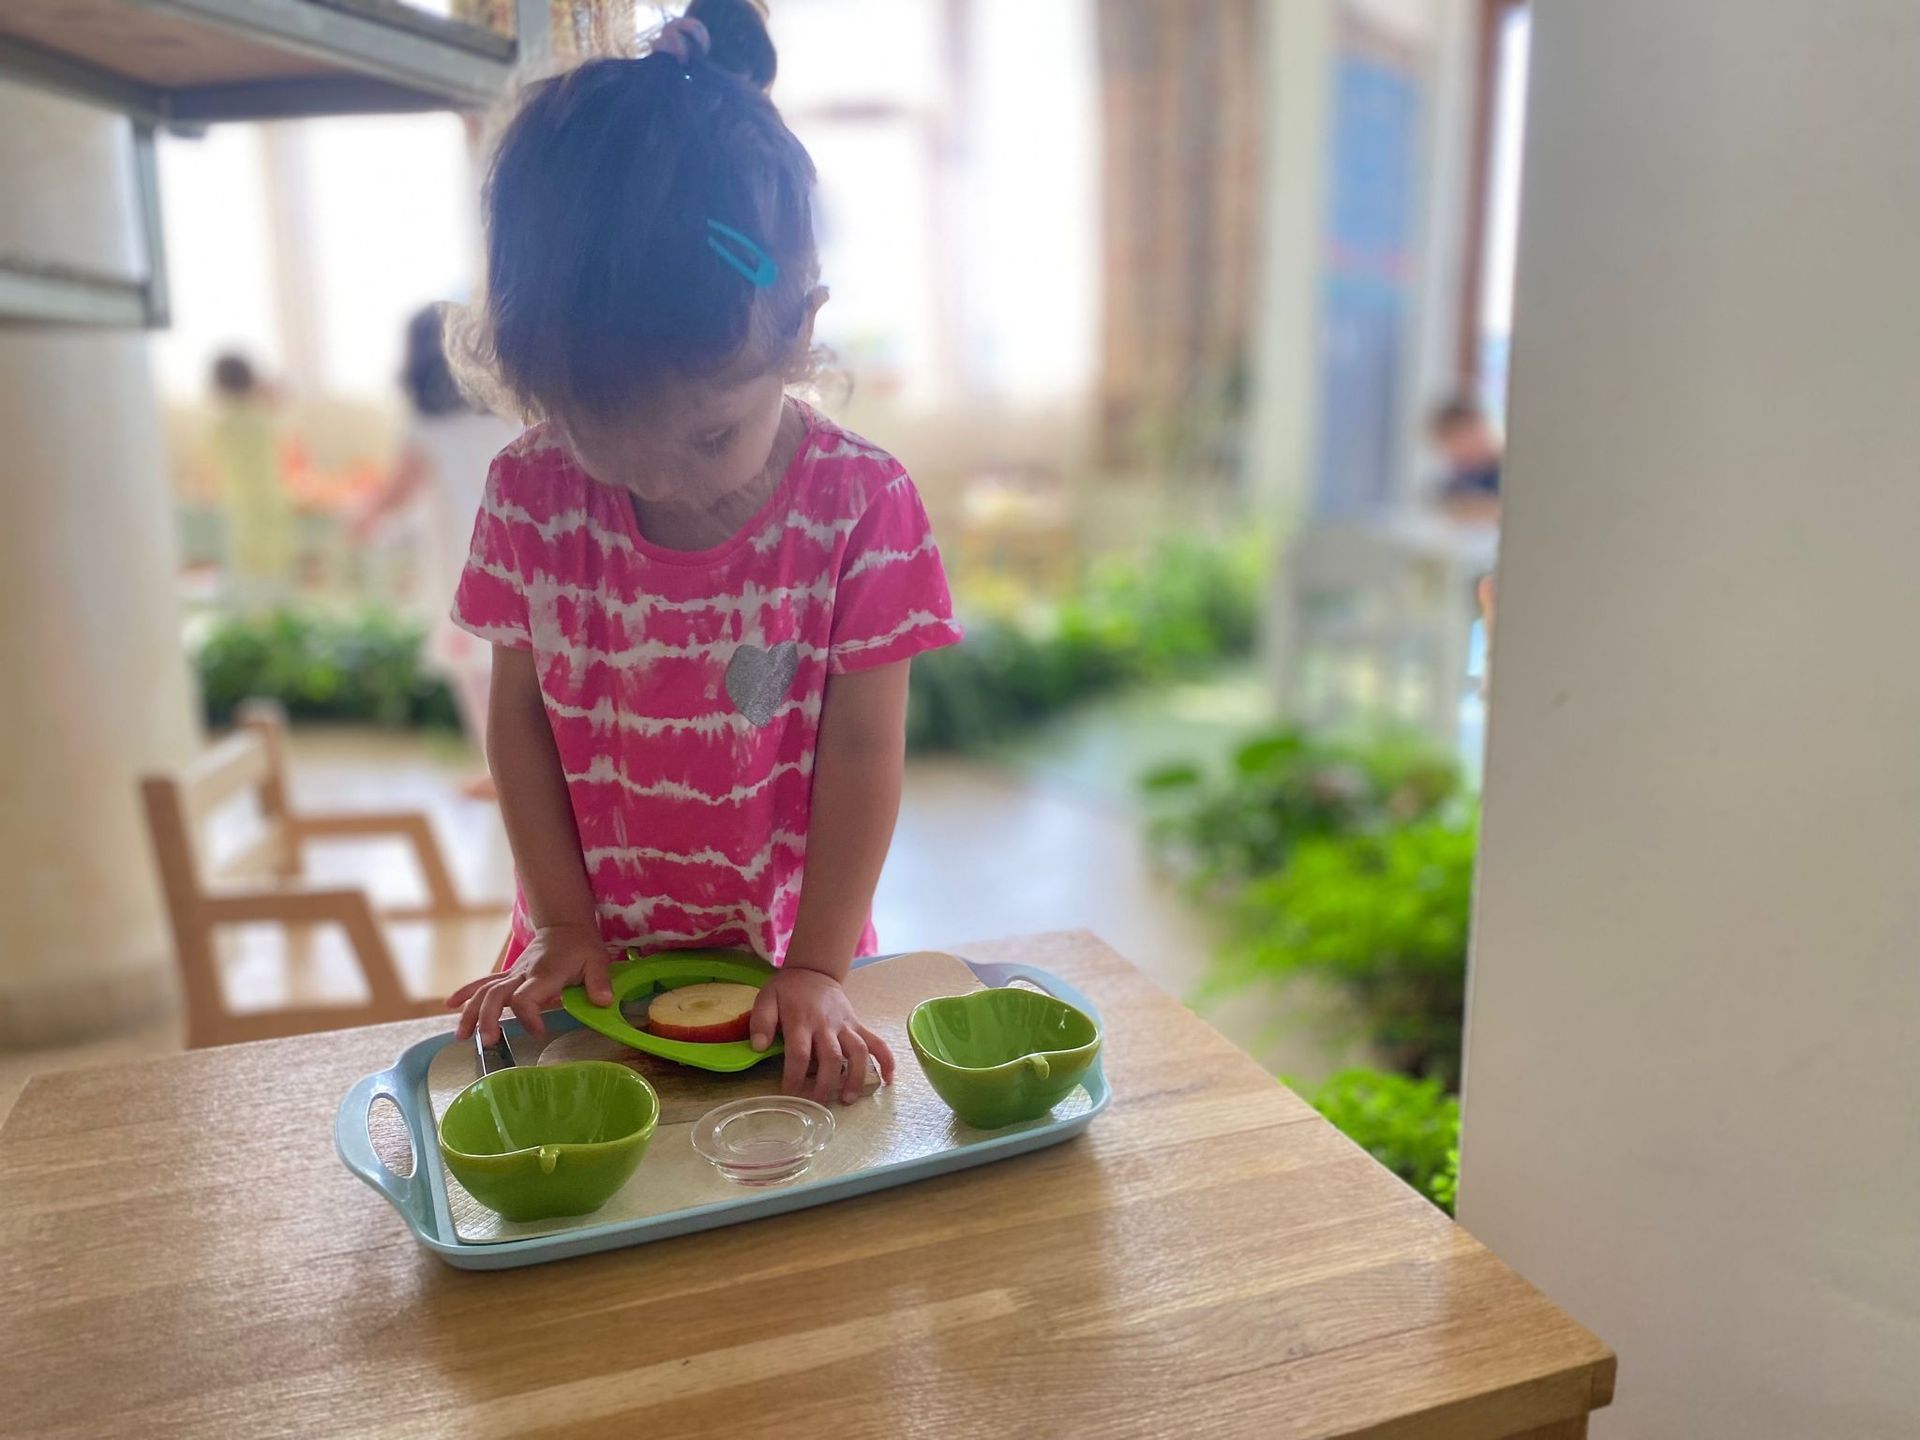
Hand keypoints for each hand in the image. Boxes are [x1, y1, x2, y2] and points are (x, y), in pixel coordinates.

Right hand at [446, 922, 610, 1044]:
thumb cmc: (581, 946)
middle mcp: (522, 974)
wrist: (565, 924)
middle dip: (488, 1019)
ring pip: (484, 991)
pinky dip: (466, 993)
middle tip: (487, 1043)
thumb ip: (599, 982)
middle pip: (495, 995)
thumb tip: (604, 1002)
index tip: (537, 1031)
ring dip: (470, 1013)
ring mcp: (513, 974)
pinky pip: (484, 983)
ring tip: (461, 1036)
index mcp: (544, 974)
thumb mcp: (597, 960)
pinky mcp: (508, 975)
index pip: (525, 997)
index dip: (527, 1015)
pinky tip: (451, 1006)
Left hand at [750, 966, 896, 1103]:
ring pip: (858, 1052)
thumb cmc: (788, 990)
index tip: (789, 1093)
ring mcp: (845, 1025)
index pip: (799, 1053)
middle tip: (819, 1103)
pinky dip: (886, 1060)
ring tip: (849, 1099)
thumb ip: (761, 1021)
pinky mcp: (857, 1025)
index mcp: (801, 1020)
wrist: (814, 971)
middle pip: (832, 1057)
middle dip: (826, 1084)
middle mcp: (826, 1025)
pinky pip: (876, 1041)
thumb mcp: (767, 999)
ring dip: (856, 1077)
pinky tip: (889, 1079)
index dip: (794, 1076)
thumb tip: (759, 1046)